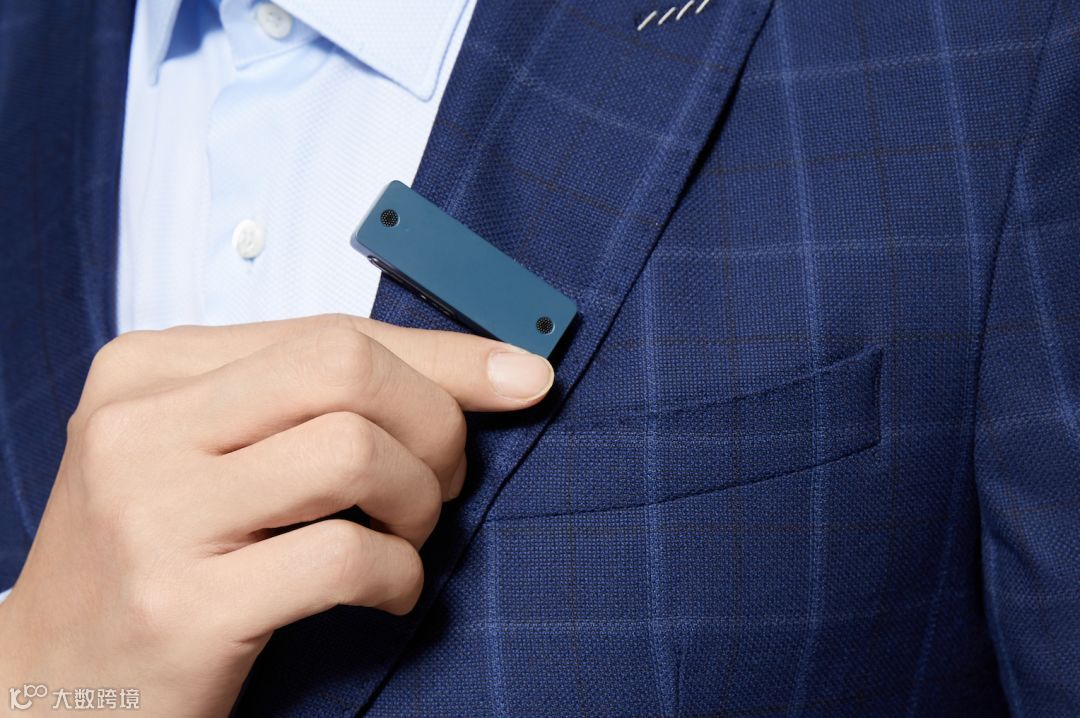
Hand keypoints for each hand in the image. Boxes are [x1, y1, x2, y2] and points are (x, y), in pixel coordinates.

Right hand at [0, 314, 552, 715]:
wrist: (50, 684)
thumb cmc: (158, 554)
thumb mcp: (213, 453)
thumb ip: (313, 401)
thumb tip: (495, 369)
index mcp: (148, 369)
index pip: (329, 332)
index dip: (444, 357)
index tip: (524, 378)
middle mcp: (140, 426)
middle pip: (347, 370)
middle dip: (435, 424)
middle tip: (442, 482)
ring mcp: (153, 514)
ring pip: (354, 451)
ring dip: (420, 502)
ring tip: (408, 536)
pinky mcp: (182, 606)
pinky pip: (344, 556)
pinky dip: (398, 575)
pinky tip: (388, 593)